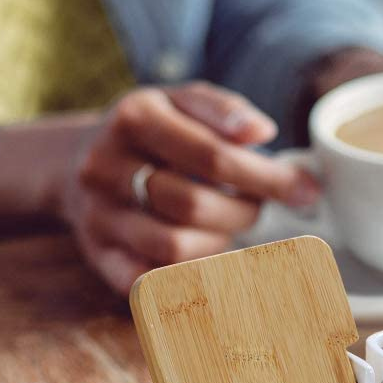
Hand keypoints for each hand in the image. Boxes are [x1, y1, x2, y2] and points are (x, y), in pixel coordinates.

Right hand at [68, 82, 318, 293]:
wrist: (77, 162)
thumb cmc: (148, 132)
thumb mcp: (180, 102)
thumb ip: (223, 110)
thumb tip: (262, 132)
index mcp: (133, 118)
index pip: (211, 156)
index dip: (266, 177)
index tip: (305, 189)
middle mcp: (106, 167)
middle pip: (193, 205)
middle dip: (243, 211)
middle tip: (258, 207)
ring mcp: (97, 215)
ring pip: (173, 246)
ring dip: (217, 242)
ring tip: (226, 224)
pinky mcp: (97, 255)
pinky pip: (147, 281)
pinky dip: (184, 276)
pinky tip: (203, 258)